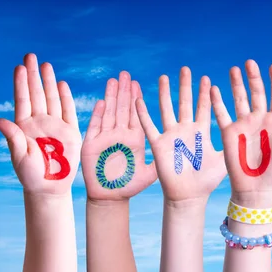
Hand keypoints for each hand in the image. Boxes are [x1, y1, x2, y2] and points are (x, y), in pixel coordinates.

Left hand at [0, 53, 81, 194]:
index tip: (19, 67)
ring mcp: (55, 126)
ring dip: (49, 82)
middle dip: (33, 75)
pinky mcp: (70, 132)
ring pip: (52, 99)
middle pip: (36, 94)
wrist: (50, 188)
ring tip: (46, 65)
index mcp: (24, 127)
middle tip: (30, 55)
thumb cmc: (31, 175)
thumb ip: (12, 137)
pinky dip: (66, 98)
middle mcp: (39, 122)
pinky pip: (68, 111)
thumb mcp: (19, 156)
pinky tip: (62, 84)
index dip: (21, 84)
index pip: (22, 100)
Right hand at [81, 71, 156, 201]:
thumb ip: (161, 161)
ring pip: (109, 113)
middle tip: (125, 74)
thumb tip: (179, 152)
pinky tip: (102, 102)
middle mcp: (120, 135)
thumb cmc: (130, 186)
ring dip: (111, 97)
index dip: (136, 98)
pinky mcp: (92, 145)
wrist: (110, 198)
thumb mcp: (150, 174)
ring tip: (113, 80)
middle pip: (122, 109)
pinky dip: (99, 115)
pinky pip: (95, 127)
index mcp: (134, 139)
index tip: (137, 83)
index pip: (136, 114)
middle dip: (124, 91)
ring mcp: (105, 138)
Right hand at [135, 67, 226, 202]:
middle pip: (185, 103)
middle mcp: (186, 130)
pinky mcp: (159, 146)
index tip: (206, 77)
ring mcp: (171, 136)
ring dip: (165, 94)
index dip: (204, 93)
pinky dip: (143, 115)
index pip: (203, 107)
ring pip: (167, 109)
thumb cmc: (207, 180)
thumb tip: (254, 135)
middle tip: (185, 68)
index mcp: (201, 132)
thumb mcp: (224, 159)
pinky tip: (138, 101)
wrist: (189, 196)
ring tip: (164, 77)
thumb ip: (233, 144)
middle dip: (186, 86)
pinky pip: (149, 128)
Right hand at [210, 60, 271, 206]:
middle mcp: (259, 119)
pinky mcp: (229, 133)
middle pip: (256, 92)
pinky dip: (217, 102)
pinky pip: (221, 114)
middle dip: (254, 77)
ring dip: (236, 84)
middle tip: (251, 62)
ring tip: (234, 69)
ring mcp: (243, 124)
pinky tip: (213, 89)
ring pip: (239, 98)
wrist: (256, 188)